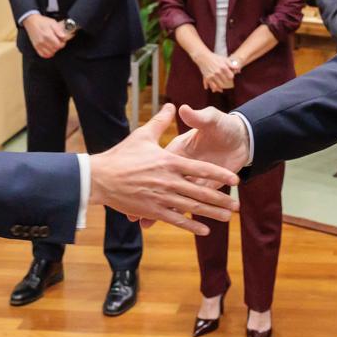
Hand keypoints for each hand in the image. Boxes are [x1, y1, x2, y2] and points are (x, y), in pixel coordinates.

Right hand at [23, 14, 67, 58]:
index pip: (58, 45)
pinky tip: (49, 49)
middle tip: (59, 42)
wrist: (31, 21)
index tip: (62, 40)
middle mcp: (43, 41)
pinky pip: (43, 55)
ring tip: (54, 45)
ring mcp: (39, 45)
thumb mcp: (53, 22)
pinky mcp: (36, 47)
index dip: (62, 43)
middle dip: (59, 46)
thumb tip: (64, 36)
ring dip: (54, 50)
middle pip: (55, 49)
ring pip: (50, 53)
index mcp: (48, 35)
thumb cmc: (42, 21)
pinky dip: (47, 54)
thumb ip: (59, 30)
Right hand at [90, 103, 239, 235]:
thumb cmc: (121, 155)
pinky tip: (204, 230)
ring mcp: (161, 197)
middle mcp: (168, 180)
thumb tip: (173, 105)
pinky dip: (190, 225)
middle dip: (221, 199)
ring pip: (192, 207)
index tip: (235, 180)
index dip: (219, 174)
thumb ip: (160, 121)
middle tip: (237, 206)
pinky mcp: (152, 210)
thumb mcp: (142, 135)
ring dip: (211, 213)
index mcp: (169, 161)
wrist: (99, 177)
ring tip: (227, 217)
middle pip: (200, 191)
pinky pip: (175, 219)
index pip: (201, 168)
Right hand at [195, 52, 235, 92]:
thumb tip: (239, 70)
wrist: (203, 57)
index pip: (231, 76)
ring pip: (219, 85)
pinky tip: (215, 90)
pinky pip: (212, 86)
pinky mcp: (207, 78)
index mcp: (223, 67)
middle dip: (226, 82)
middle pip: (225, 82)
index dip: (231, 77)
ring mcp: (212, 75)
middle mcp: (218, 72)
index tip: (230, 77)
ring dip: (221, 87)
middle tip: (225, 82)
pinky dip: (214, 89)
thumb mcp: (224, 59)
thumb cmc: (215, 57)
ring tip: (222, 88)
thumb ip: (232, 65)